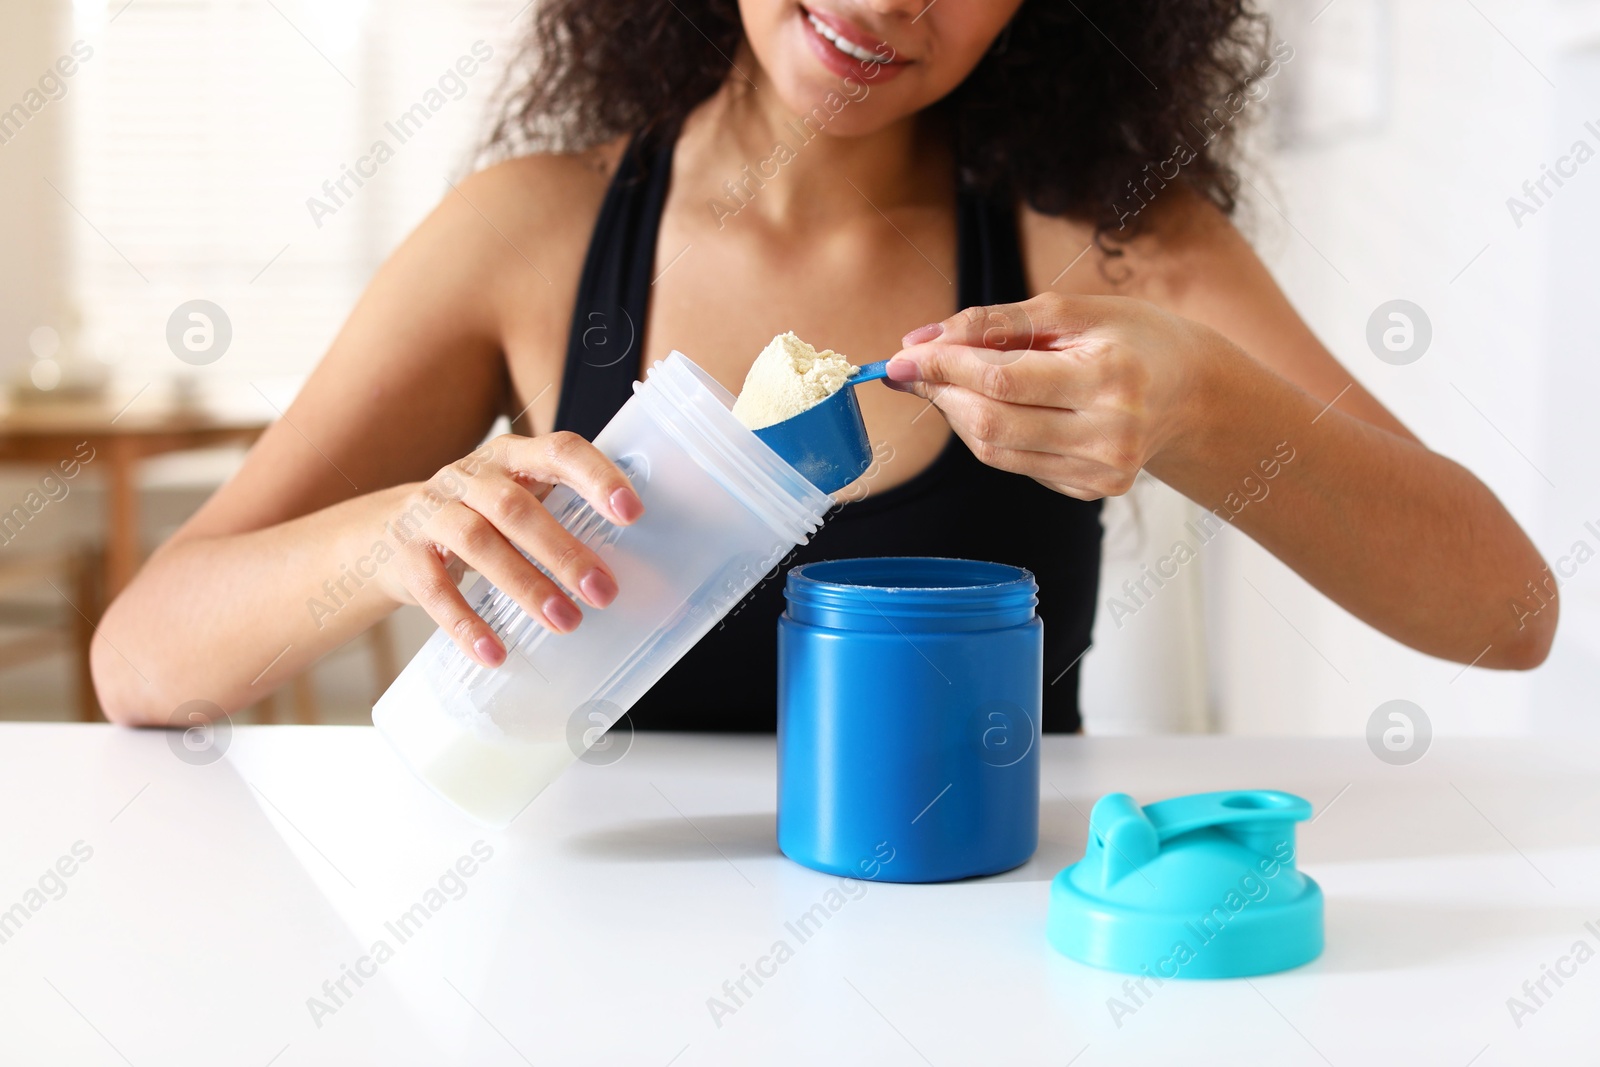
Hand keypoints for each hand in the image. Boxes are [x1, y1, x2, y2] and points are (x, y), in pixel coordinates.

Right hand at [374, 432, 643, 666]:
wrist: (385, 532)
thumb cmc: (478, 517)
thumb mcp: (516, 500)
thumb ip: (563, 515)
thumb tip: (637, 570)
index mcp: (512, 457)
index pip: (559, 451)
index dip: (596, 477)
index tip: (631, 512)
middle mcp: (471, 476)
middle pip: (516, 507)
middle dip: (564, 551)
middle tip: (604, 592)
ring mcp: (433, 512)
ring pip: (478, 543)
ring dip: (526, 585)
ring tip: (566, 623)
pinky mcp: (406, 555)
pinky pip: (435, 589)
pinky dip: (466, 624)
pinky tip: (495, 653)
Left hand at [885, 293, 1218, 499]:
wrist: (1191, 391)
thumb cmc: (1131, 338)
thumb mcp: (1071, 311)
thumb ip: (994, 323)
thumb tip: (919, 342)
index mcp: (1112, 379)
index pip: (1002, 382)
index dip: (943, 367)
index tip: (902, 355)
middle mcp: (1111, 435)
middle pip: (992, 424)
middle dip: (941, 392)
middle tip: (911, 368)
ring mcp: (1102, 472)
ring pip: (995, 450)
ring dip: (957, 414)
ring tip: (946, 380)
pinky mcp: (1091, 491)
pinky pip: (1015, 464)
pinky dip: (989, 433)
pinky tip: (992, 406)